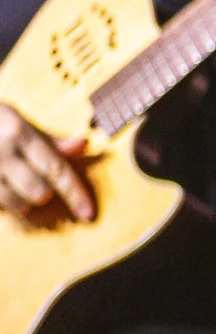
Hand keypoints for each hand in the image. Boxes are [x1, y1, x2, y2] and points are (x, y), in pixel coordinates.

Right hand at [0, 101, 92, 225]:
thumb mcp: (14, 120)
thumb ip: (47, 138)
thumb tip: (83, 145)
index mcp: (17, 131)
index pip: (56, 169)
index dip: (76, 194)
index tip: (88, 214)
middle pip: (39, 192)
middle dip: (43, 193)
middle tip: (31, 179)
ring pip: (17, 204)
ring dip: (22, 202)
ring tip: (12, 184)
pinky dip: (4, 204)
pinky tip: (1, 189)